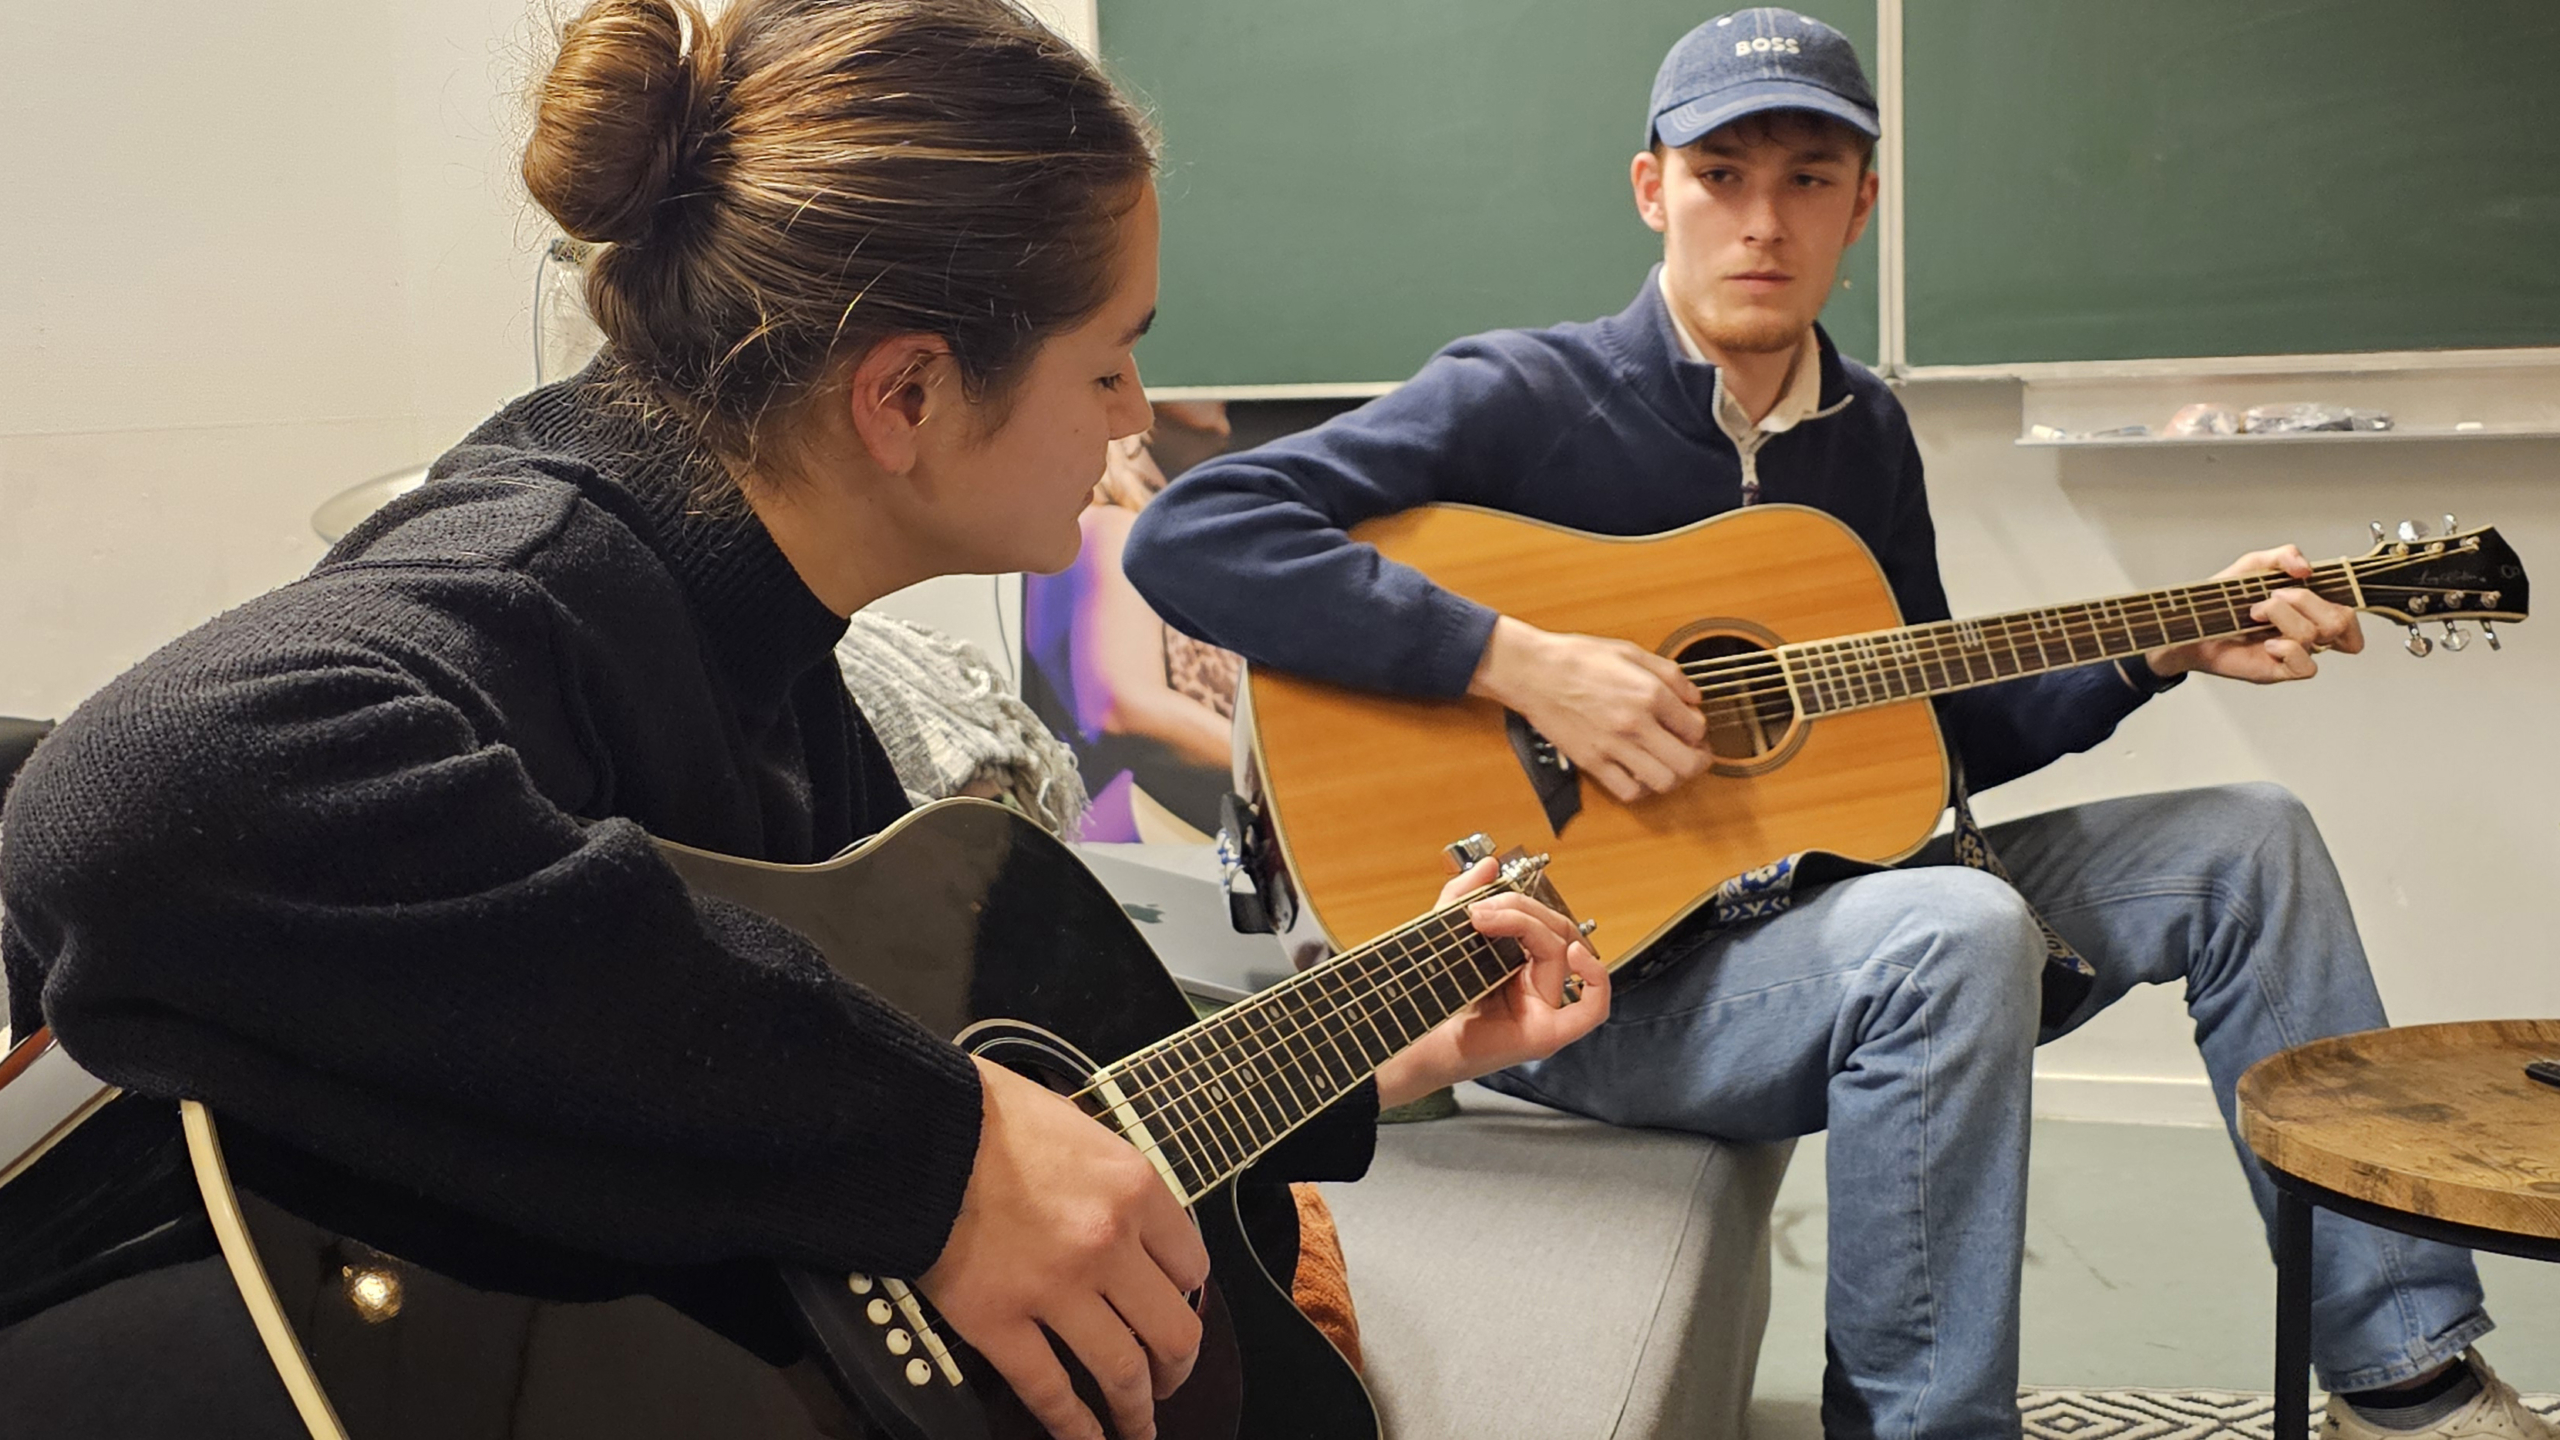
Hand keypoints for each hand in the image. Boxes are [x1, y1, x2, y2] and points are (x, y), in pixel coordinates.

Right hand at [919, 1057, 1208, 1439]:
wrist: (917, 1129)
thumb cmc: (988, 1117)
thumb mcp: (1078, 1126)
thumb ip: (1113, 1180)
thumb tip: (1131, 1221)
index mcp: (1134, 1190)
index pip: (1192, 1265)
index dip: (1186, 1296)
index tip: (1175, 1308)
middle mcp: (1107, 1245)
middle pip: (1173, 1331)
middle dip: (1178, 1368)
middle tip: (1170, 1381)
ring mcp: (1055, 1289)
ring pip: (1122, 1371)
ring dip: (1137, 1410)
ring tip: (1138, 1427)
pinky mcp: (998, 1323)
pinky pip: (1049, 1391)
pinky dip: (1074, 1426)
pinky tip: (1084, 1438)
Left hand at [1374, 857, 1611, 1108]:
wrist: (1410, 1040)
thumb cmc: (1431, 996)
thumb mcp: (1446, 934)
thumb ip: (1463, 897)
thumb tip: (1491, 865)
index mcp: (1524, 965)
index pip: (1543, 922)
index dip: (1518, 904)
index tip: (1479, 903)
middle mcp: (1540, 986)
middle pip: (1556, 931)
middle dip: (1521, 909)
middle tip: (1481, 911)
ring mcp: (1546, 1009)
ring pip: (1564, 951)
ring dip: (1531, 924)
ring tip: (1490, 921)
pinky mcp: (1547, 1033)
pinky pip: (1593, 1008)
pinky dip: (1594, 977)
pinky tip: (1572, 956)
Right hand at [1467, 616, 1708, 801]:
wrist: (1535, 672)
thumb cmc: (1577, 659)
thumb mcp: (1631, 651)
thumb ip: (1669, 673)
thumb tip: (1693, 696)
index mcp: (1649, 693)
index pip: (1696, 726)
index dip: (1700, 729)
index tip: (1693, 727)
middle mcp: (1635, 723)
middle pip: (1688, 762)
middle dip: (1700, 761)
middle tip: (1696, 755)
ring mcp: (1613, 746)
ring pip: (1664, 781)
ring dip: (1674, 777)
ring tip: (1670, 765)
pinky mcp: (1592, 762)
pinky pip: (1628, 791)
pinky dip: (1641, 788)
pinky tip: (1640, 774)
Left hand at [2146, 544, 2363, 683]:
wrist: (2189, 624)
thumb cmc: (2222, 599)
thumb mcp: (2252, 565)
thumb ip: (2283, 556)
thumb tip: (2306, 567)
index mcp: (2308, 609)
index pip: (2349, 613)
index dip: (2349, 604)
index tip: (2318, 585)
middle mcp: (2306, 632)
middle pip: (2339, 620)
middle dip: (2305, 600)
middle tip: (2272, 596)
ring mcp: (2294, 653)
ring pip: (2314, 635)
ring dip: (2281, 615)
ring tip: (2254, 612)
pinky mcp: (2278, 671)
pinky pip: (2306, 666)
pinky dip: (2288, 649)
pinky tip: (2265, 643)